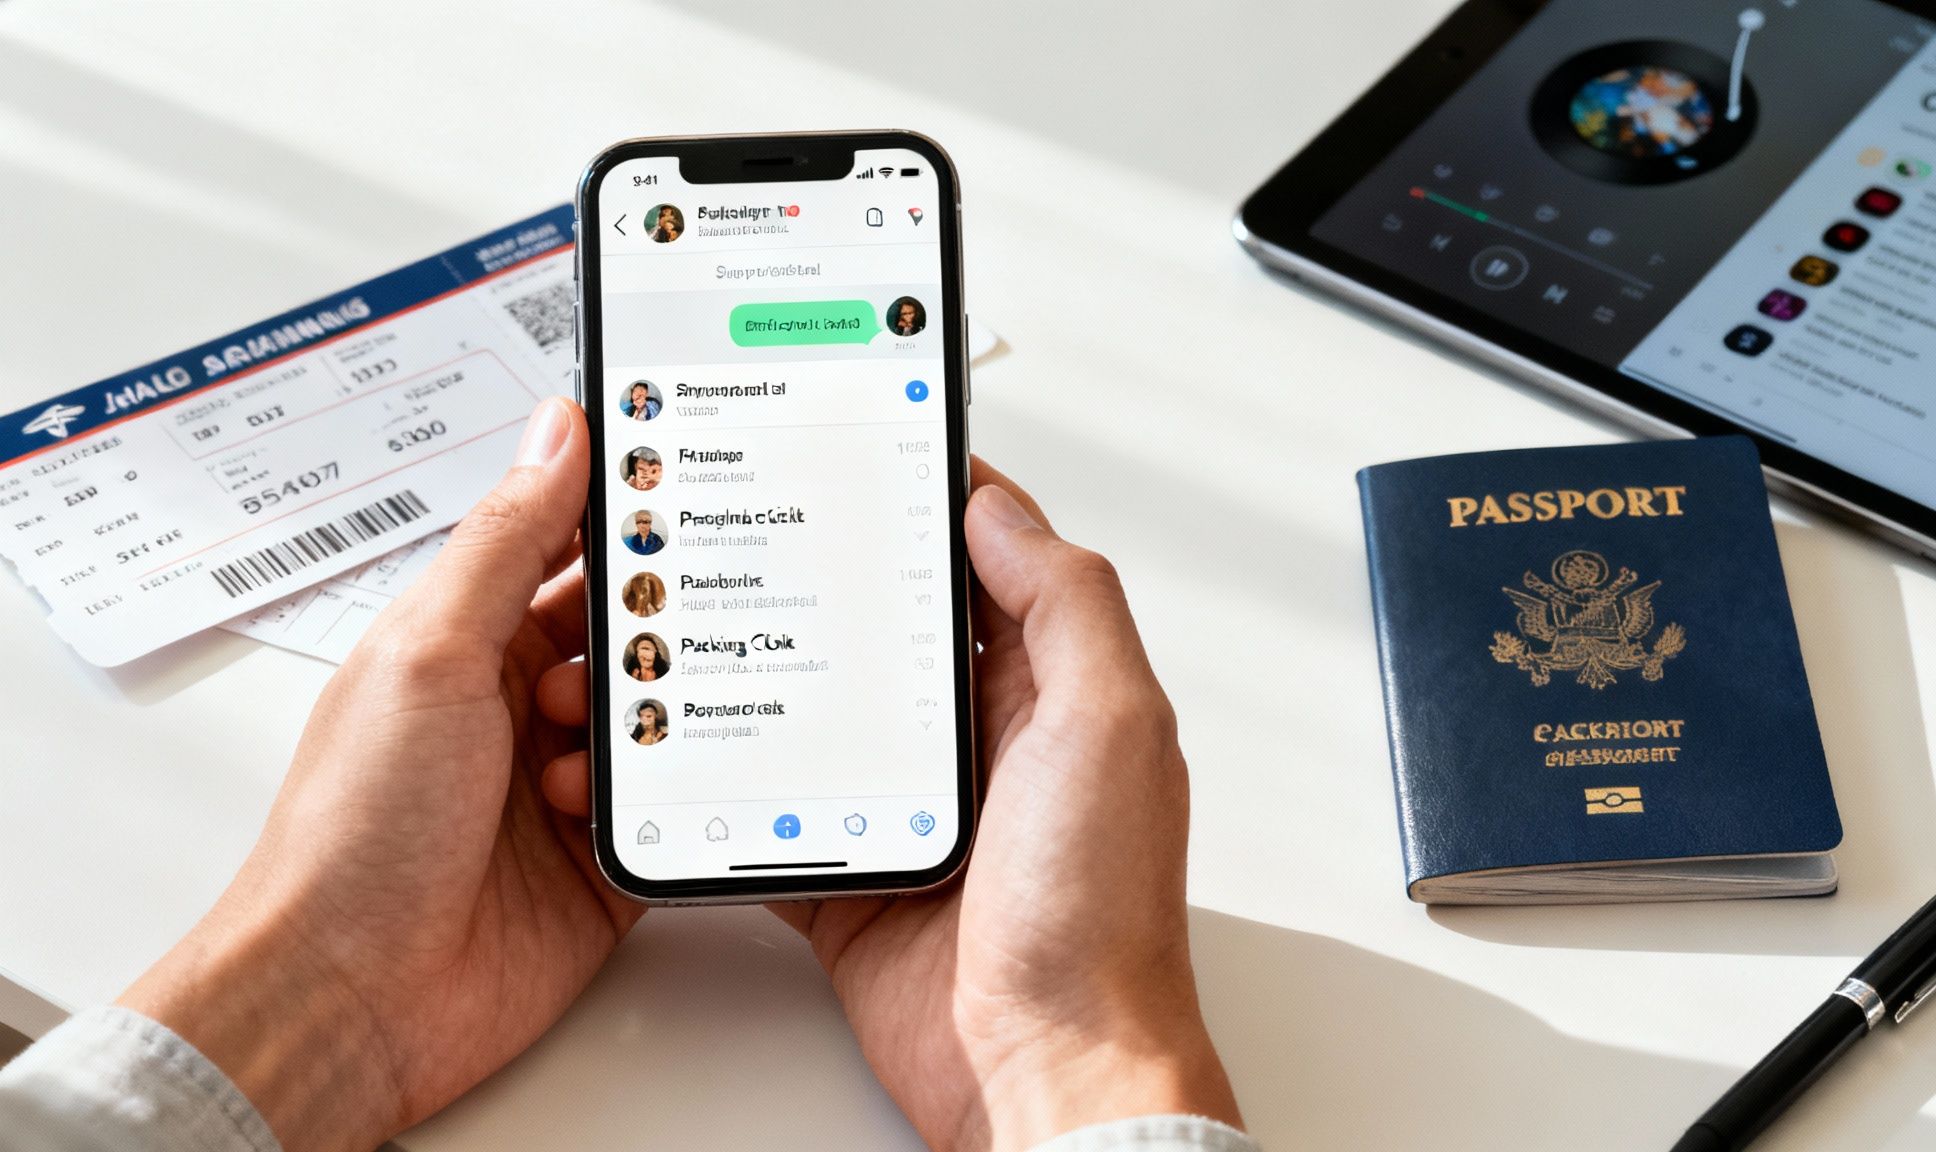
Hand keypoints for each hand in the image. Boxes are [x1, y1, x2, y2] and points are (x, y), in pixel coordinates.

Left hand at [120, 398, 641, 1151]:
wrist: (352, 994)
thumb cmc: (356, 829)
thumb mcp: (431, 653)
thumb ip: (506, 540)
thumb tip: (557, 429)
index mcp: (469, 640)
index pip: (566, 549)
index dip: (624, 518)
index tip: (687, 484)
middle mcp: (521, 706)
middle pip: (630, 635)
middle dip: (656, 633)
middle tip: (666, 632)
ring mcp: (567, 785)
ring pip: (666, 720)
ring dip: (655, 726)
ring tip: (609, 743)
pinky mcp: (608, 859)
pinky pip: (680, 808)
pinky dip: (674, 802)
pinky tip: (620, 810)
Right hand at [540, 459, 1241, 1149]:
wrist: (1047, 1071)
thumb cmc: (1099, 917)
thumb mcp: (1111, 727)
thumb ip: (1065, 606)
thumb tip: (999, 508)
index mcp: (1049, 690)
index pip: (983, 560)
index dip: (928, 497)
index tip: (863, 440)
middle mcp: (981, 740)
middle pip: (886, 628)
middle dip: (824, 575)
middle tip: (750, 515)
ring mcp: (913, 808)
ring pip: (824, 711)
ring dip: (767, 675)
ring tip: (699, 621)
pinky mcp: (855, 874)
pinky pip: (779, 807)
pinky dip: (731, 783)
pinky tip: (688, 749)